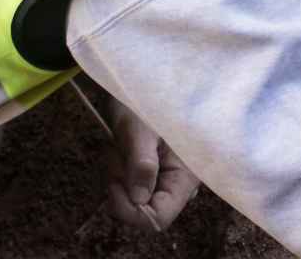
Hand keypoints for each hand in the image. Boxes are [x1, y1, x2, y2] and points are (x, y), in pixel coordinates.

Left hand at [105, 97, 201, 231]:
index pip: (159, 218)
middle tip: (118, 154)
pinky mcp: (153, 172)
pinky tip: (121, 149)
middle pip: (143, 210)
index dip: (132, 211)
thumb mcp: (140, 129)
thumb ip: (142, 163)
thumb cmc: (145, 98)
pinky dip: (119, 172)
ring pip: (132, 199)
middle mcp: (179, 183)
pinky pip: (129, 186)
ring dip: (119, 176)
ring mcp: (165, 178)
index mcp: (186, 175)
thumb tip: (139, 200)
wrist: (139, 80)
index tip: (114, 184)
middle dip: (122, 188)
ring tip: (120, 146)